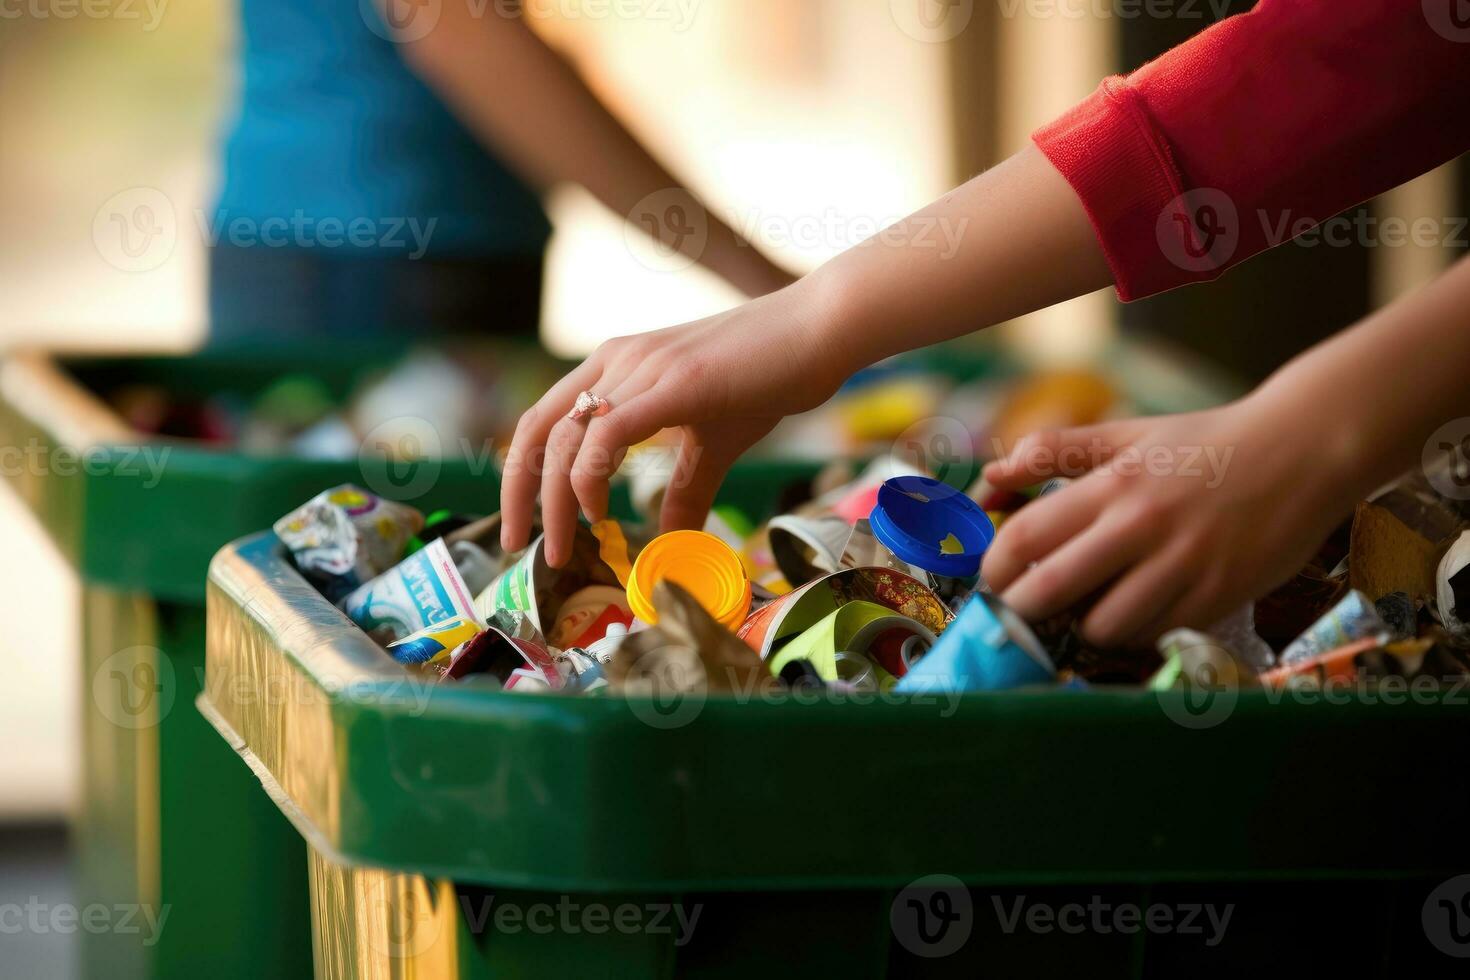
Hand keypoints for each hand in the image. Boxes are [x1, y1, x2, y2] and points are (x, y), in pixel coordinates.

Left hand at [500, 278, 848, 566]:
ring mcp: (642, 367)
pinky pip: (608, 433)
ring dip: (554, 501)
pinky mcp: (673, 383)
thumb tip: (673, 537)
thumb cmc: (770, 376)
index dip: (521, 474)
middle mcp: (616, 359)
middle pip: (537, 430)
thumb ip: (686, 489)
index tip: (524, 525)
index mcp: (617, 365)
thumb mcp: (716, 443)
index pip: (543, 420)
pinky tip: (599, 511)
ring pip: (567, 437)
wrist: (818, 329)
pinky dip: (591, 478)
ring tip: (563, 545)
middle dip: (518, 493)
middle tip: (517, 545)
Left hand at [980, 395, 1357, 647]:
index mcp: (1111, 484)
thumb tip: (991, 478)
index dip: (994, 571)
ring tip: (1087, 611)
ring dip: (1083, 628)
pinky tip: (1136, 612)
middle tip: (1020, 614)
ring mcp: (1181, 565)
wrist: (1304, 451)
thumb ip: (1053, 452)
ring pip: (1101, 626)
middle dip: (1021, 612)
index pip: (1023, 539)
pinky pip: (1153, 634)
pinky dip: (1134, 632)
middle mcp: (1140, 526)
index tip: (993, 582)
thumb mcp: (1127, 436)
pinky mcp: (1218, 596)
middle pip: (1048, 592)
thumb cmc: (1205, 445)